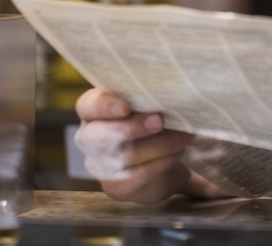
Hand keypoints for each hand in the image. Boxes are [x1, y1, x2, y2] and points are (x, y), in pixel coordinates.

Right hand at [73, 89, 194, 204]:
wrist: (161, 164)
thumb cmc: (151, 123)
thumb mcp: (148, 105)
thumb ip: (151, 97)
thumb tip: (174, 85)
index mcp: (93, 112)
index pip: (88, 105)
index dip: (105, 106)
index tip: (126, 107)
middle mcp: (90, 139)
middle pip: (100, 135)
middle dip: (133, 127)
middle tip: (160, 120)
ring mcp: (100, 165)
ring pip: (124, 156)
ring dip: (159, 144)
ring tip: (183, 136)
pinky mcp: (116, 187)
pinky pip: (138, 174)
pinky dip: (163, 161)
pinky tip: (178, 152)